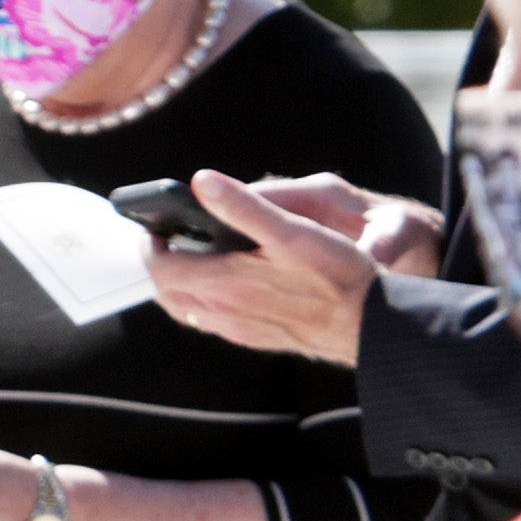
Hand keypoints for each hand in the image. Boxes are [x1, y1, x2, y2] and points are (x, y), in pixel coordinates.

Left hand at [146, 170, 430, 363]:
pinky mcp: (257, 339)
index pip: (161, 268)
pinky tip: (226, 284)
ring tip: (192, 257)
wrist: (371, 324)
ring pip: (188, 311)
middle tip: (167, 239)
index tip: (152, 227)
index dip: (150, 247)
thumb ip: (241, 206)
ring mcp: (239, 330)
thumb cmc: (338, 274)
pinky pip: (213, 322)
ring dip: (180, 284)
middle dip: (160, 265)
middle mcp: (224, 313)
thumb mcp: (290, 230)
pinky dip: (204, 301)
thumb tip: (200, 181)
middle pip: (168, 292)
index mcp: (223, 284)